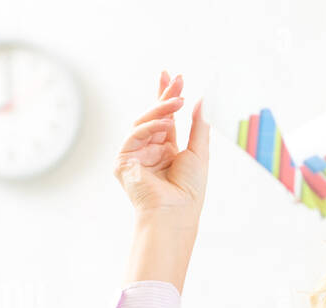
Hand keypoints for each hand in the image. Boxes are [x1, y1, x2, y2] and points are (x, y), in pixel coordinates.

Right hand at [113, 71, 209, 220]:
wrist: (176, 213)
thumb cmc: (189, 190)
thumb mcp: (198, 152)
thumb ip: (199, 125)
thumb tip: (202, 99)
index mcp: (166, 150)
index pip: (165, 118)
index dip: (166, 96)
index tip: (173, 77)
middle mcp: (149, 151)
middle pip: (152, 116)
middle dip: (163, 96)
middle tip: (175, 78)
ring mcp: (135, 155)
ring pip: (143, 122)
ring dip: (160, 109)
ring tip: (178, 100)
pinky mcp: (122, 162)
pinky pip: (134, 136)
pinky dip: (150, 128)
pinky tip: (166, 124)